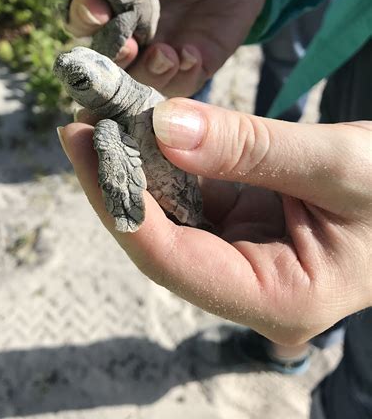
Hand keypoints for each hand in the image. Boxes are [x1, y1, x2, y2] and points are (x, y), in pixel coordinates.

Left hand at [58, 101, 371, 344]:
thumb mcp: (337, 164)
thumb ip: (250, 148)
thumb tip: (163, 127)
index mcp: (279, 300)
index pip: (174, 261)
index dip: (120, 204)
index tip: (81, 145)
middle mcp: (249, 288)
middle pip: (162, 241)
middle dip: (119, 183)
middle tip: (81, 124)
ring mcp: (243, 258)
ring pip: (171, 216)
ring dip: (137, 169)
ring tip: (103, 118)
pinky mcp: (241, 227)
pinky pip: (193, 195)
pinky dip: (167, 162)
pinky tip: (143, 129)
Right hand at [67, 0, 267, 96]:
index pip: (86, 11)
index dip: (85, 14)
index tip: (97, 11)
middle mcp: (129, 32)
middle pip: (105, 56)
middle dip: (113, 55)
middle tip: (129, 48)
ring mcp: (154, 56)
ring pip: (136, 80)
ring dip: (147, 72)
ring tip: (167, 55)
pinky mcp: (184, 72)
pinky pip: (175, 86)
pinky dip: (181, 76)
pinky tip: (194, 56)